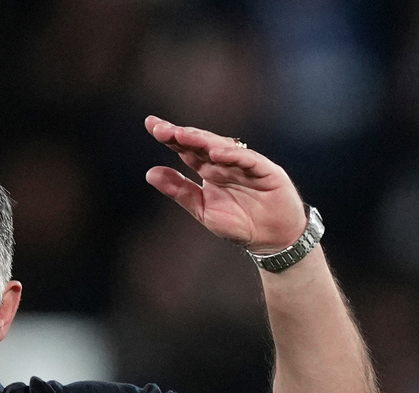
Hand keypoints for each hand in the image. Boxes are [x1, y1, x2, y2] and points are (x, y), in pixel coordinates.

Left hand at [144, 116, 305, 253]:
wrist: (271, 238)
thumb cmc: (239, 222)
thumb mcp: (201, 209)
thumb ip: (179, 190)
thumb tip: (150, 173)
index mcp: (208, 170)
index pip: (186, 149)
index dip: (170, 136)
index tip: (150, 124)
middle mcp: (225, 163)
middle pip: (200, 143)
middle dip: (181, 135)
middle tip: (160, 128)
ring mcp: (245, 165)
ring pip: (222, 147)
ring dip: (201, 140)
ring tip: (181, 135)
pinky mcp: (266, 171)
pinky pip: (248, 160)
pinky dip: (233, 155)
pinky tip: (216, 153)